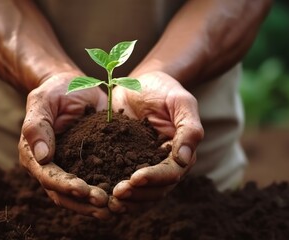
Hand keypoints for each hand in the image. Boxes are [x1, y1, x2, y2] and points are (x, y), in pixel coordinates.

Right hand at [19, 71, 110, 218]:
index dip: (64, 185)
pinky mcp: (88, 166)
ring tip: (115, 207)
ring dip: (95, 204)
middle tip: (104, 203)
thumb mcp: (43, 100)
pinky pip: (96, 184)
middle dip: (83, 201)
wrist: (76, 86)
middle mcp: (50, 167)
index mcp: (33, 154)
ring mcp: (69, 169)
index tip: (83, 189)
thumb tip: (41, 157)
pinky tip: (124, 196)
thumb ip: (37, 125)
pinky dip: (108, 192)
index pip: (47, 176)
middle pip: (63, 193)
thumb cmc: (56, 90)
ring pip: (79, 196)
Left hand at [109, 71, 203, 212]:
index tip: (135, 178)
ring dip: (126, 199)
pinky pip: (122, 181)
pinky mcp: (126, 163)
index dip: (155, 178)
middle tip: (117, 193)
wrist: (140, 82)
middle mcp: (164, 164)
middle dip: (137, 194)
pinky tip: (98, 192)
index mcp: (181, 153)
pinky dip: (112, 190)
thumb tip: (184, 159)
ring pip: (140, 192)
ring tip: (108, 200)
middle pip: (156, 190)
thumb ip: (189, 128)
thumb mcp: (180, 101)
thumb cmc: (164, 88)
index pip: (171, 174)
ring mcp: (144, 165)